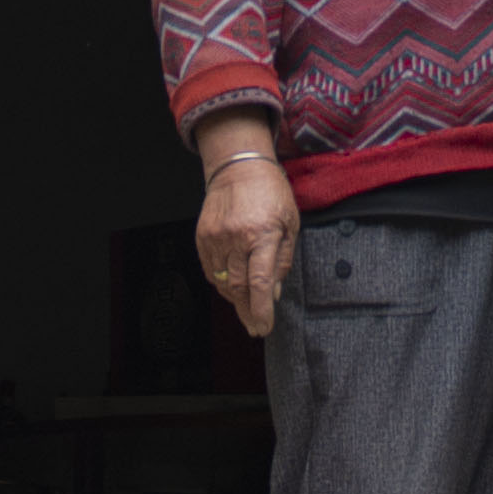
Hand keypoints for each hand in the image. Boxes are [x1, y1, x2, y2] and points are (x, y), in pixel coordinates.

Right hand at [193, 136, 298, 338]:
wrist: (239, 166)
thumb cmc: (270, 192)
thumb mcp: (290, 223)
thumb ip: (282, 260)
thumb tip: (274, 292)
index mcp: (263, 233)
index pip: (260, 283)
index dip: (261, 310)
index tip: (264, 327)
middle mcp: (237, 237)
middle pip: (239, 288)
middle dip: (248, 312)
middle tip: (255, 327)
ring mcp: (216, 237)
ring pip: (223, 282)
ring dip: (235, 301)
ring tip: (246, 311)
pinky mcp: (203, 236)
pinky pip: (211, 270)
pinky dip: (222, 284)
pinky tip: (232, 289)